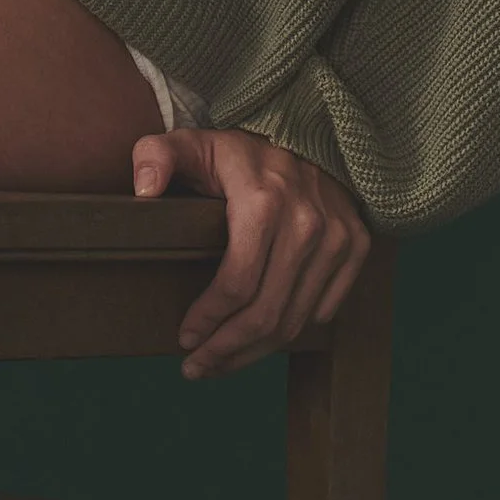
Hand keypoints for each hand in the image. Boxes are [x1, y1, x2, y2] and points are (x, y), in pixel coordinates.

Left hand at [132, 127, 373, 377]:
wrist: (307, 132)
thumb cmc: (239, 150)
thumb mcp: (192, 143)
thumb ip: (157, 155)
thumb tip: (143, 189)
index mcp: (263, 201)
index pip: (236, 284)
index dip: (207, 320)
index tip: (184, 338)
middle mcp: (307, 223)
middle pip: (265, 313)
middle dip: (226, 350)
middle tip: (197, 367)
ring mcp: (337, 237)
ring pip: (295, 320)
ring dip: (255, 352)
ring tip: (222, 362)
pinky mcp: (357, 246)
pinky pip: (324, 310)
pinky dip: (292, 331)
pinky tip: (261, 338)